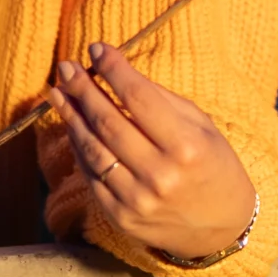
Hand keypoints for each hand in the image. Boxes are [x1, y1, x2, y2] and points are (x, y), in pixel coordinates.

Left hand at [47, 43, 257, 260]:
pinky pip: (91, 176)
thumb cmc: (214, 166)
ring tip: (57, 93)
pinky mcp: (121, 216)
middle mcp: (160, 174)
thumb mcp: (202, 127)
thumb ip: (161, 101)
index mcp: (186, 146)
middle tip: (66, 67)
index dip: (114, 70)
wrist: (220, 228)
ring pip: (92, 150)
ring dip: (71, 117)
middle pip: (108, 122)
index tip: (97, 49)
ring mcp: (137, 199)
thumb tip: (117, 72)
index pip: (139, 98)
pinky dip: (79, 148)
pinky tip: (72, 126)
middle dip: (82, 90)